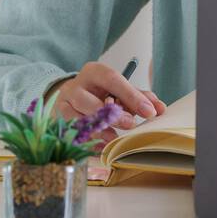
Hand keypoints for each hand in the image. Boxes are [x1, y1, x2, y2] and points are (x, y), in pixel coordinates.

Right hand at [45, 62, 165, 146]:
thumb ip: (140, 97)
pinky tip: (101, 146)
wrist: (72, 96)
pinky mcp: (57, 120)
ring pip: (77, 118)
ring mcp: (63, 103)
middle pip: (90, 100)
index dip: (131, 96)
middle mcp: (75, 85)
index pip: (112, 79)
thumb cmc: (101, 93)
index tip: (149, 112)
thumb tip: (159, 109)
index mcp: (94, 72)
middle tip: (130, 125)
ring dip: (98, 130)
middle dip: (112, 115)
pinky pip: (71, 133)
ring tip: (114, 139)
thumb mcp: (120, 90)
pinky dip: (87, 140)